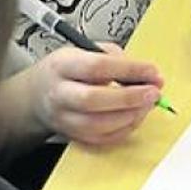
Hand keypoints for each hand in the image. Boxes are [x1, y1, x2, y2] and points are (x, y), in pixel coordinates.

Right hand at [25, 45, 162, 145]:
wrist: (37, 94)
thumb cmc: (67, 69)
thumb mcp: (86, 50)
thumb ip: (115, 58)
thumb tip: (146, 75)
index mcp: (63, 65)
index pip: (97, 67)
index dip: (129, 70)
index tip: (152, 71)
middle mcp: (59, 93)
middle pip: (92, 100)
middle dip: (129, 97)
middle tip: (153, 92)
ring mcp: (63, 118)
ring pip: (96, 125)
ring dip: (130, 116)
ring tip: (148, 104)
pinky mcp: (72, 135)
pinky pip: (101, 139)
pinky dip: (124, 129)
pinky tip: (136, 116)